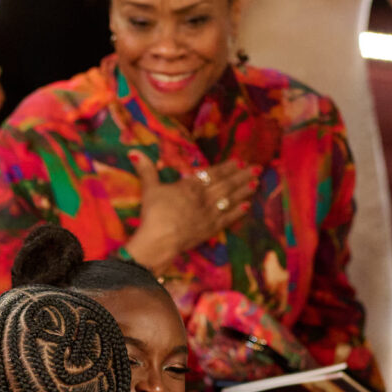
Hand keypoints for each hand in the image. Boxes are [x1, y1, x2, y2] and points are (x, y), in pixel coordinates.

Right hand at [123, 153, 256, 274]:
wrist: (161, 240)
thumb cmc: (154, 213)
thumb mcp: (149, 189)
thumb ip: (146, 170)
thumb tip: (134, 152)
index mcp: (190, 186)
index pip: (212, 174)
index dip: (227, 167)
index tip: (240, 161)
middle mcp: (204, 198)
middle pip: (226, 185)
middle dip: (242, 176)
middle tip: (258, 168)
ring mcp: (209, 214)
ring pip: (230, 200)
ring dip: (244, 191)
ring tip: (256, 183)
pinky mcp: (210, 230)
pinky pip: (227, 219)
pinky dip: (238, 212)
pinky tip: (247, 207)